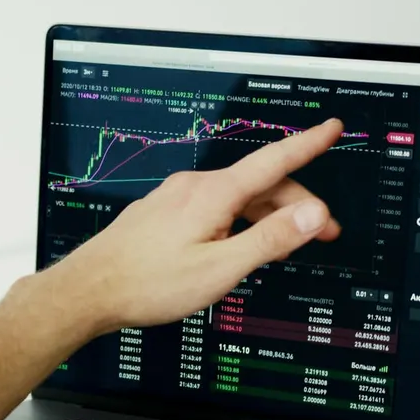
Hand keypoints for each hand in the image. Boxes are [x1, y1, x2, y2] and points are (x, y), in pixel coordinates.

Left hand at [44, 119, 343, 334]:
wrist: (88, 291)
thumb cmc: (147, 284)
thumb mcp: (220, 269)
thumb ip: (269, 240)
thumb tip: (313, 214)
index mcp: (213, 194)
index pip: (274, 161)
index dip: (308, 144)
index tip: (331, 128)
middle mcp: (193, 187)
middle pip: (259, 185)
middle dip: (297, 205)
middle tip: (325, 234)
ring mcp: (174, 199)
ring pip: (235, 199)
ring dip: (267, 217)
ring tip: (285, 247)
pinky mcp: (162, 214)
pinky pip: (213, 208)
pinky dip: (238, 221)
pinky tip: (239, 245)